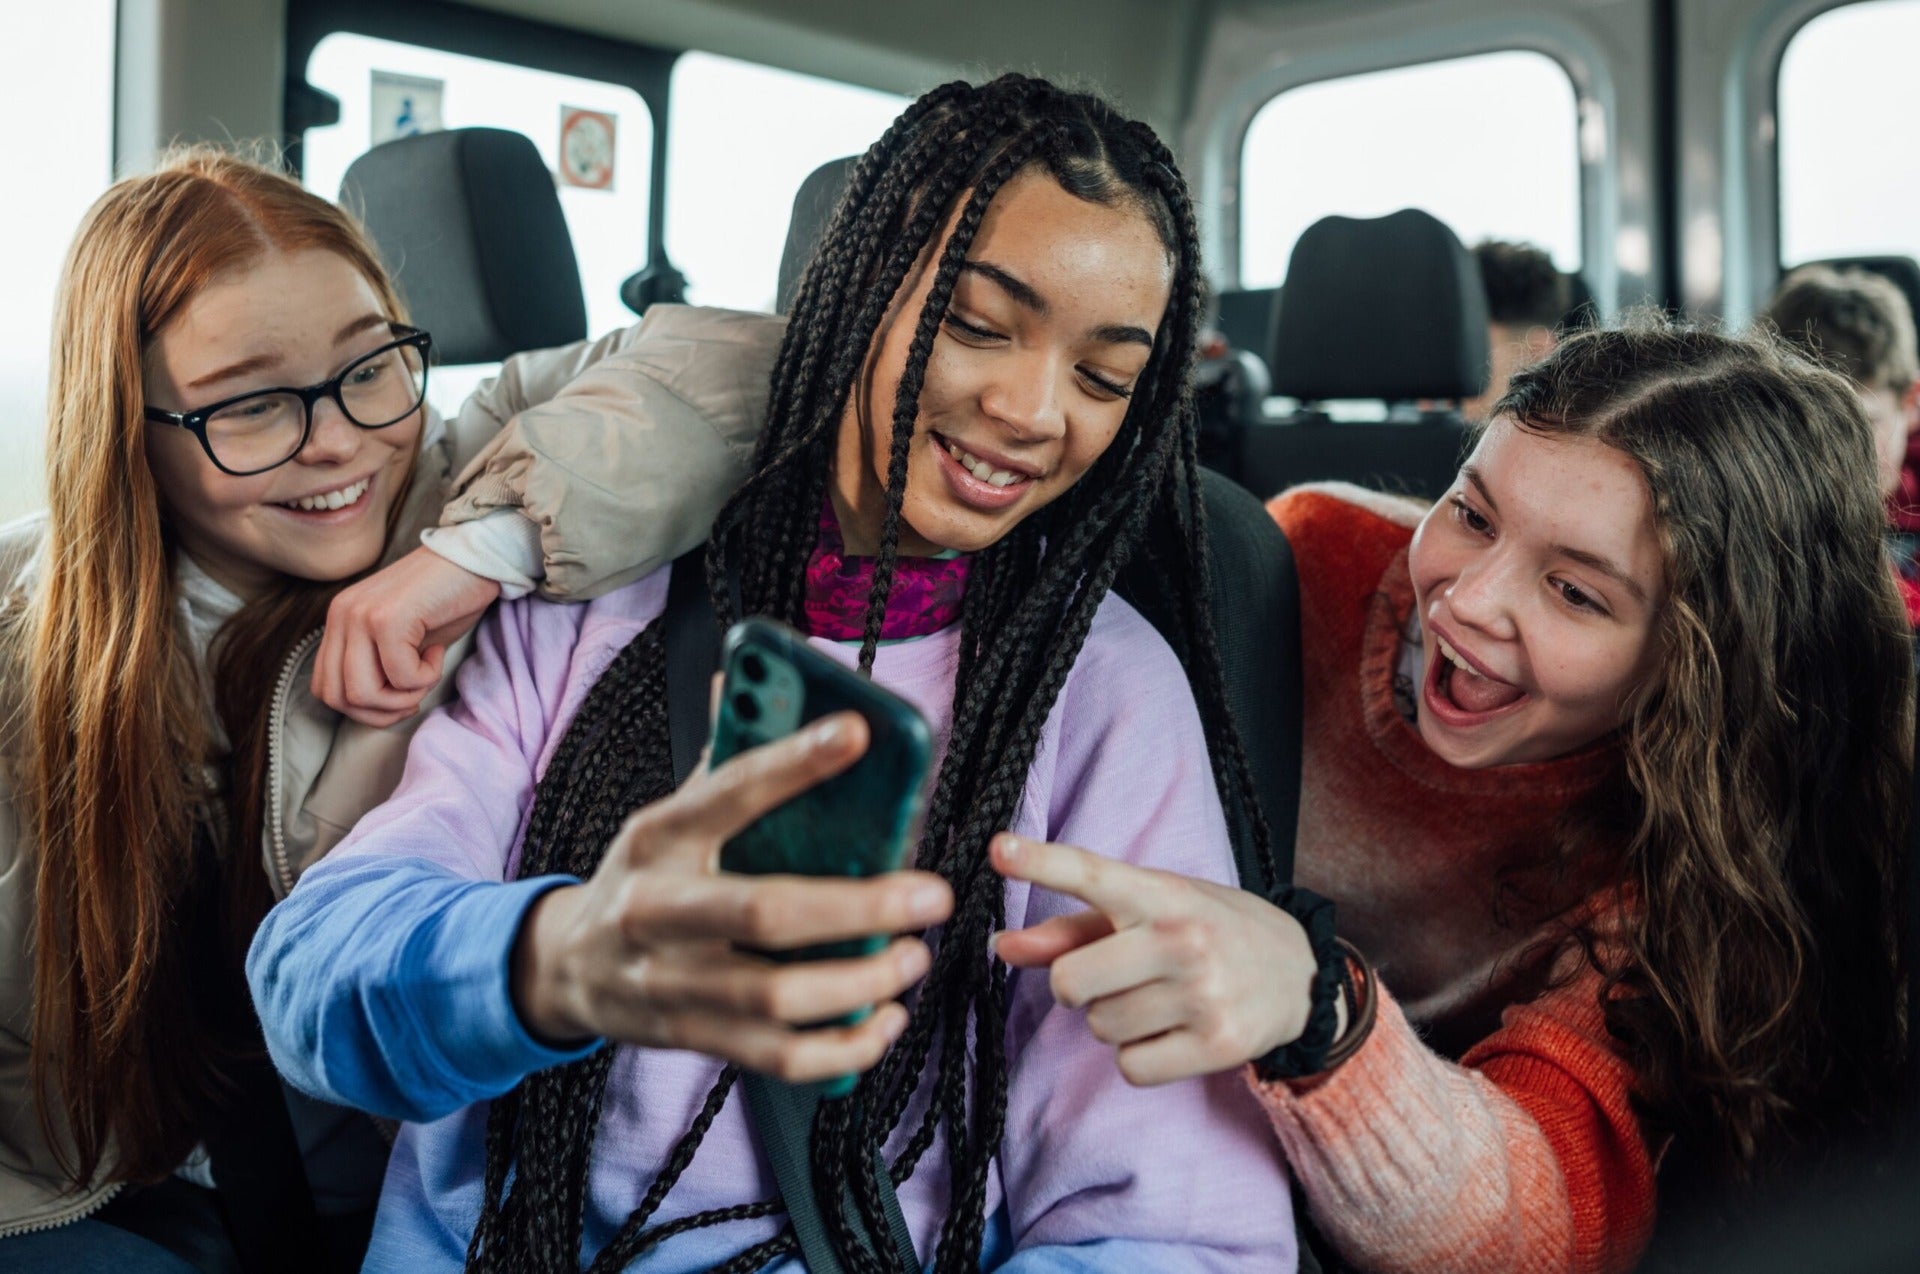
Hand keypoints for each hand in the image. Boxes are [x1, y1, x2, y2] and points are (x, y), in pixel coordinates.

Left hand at [313, 546, 500, 726]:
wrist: (475, 558)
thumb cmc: (446, 599)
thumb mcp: (401, 638)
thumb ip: (377, 665)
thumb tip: (374, 709)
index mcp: (339, 620)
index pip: (324, 688)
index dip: (362, 709)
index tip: (400, 697)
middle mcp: (341, 615)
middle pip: (337, 698)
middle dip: (381, 712)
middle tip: (415, 694)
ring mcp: (360, 616)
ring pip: (362, 693)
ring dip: (403, 698)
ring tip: (427, 674)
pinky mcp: (388, 618)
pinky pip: (401, 676)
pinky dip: (426, 677)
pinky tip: (437, 652)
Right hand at [512, 712, 954, 1082]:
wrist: (563, 969)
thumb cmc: (641, 878)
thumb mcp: (666, 815)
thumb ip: (720, 758)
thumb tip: (745, 678)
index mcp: (657, 838)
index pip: (727, 792)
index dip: (793, 763)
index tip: (859, 733)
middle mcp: (656, 911)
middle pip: (764, 912)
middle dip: (860, 906)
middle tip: (931, 896)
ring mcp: (670, 983)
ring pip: (777, 996)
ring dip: (861, 981)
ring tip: (912, 956)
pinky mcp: (691, 1039)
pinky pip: (777, 1056)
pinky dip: (843, 1048)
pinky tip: (883, 1018)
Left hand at [991, 834, 1317, 1085]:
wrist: (1300, 973)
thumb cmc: (1209, 930)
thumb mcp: (1151, 908)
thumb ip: (1073, 928)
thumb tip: (1002, 947)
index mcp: (1163, 894)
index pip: (1092, 874)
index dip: (1042, 862)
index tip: (1000, 849)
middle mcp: (1183, 939)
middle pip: (1072, 981)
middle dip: (1076, 986)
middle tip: (1112, 975)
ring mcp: (1203, 994)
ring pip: (1100, 1027)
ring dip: (1113, 1020)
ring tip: (1157, 998)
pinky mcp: (1218, 1045)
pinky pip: (1131, 1066)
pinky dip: (1139, 1056)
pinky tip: (1172, 1032)